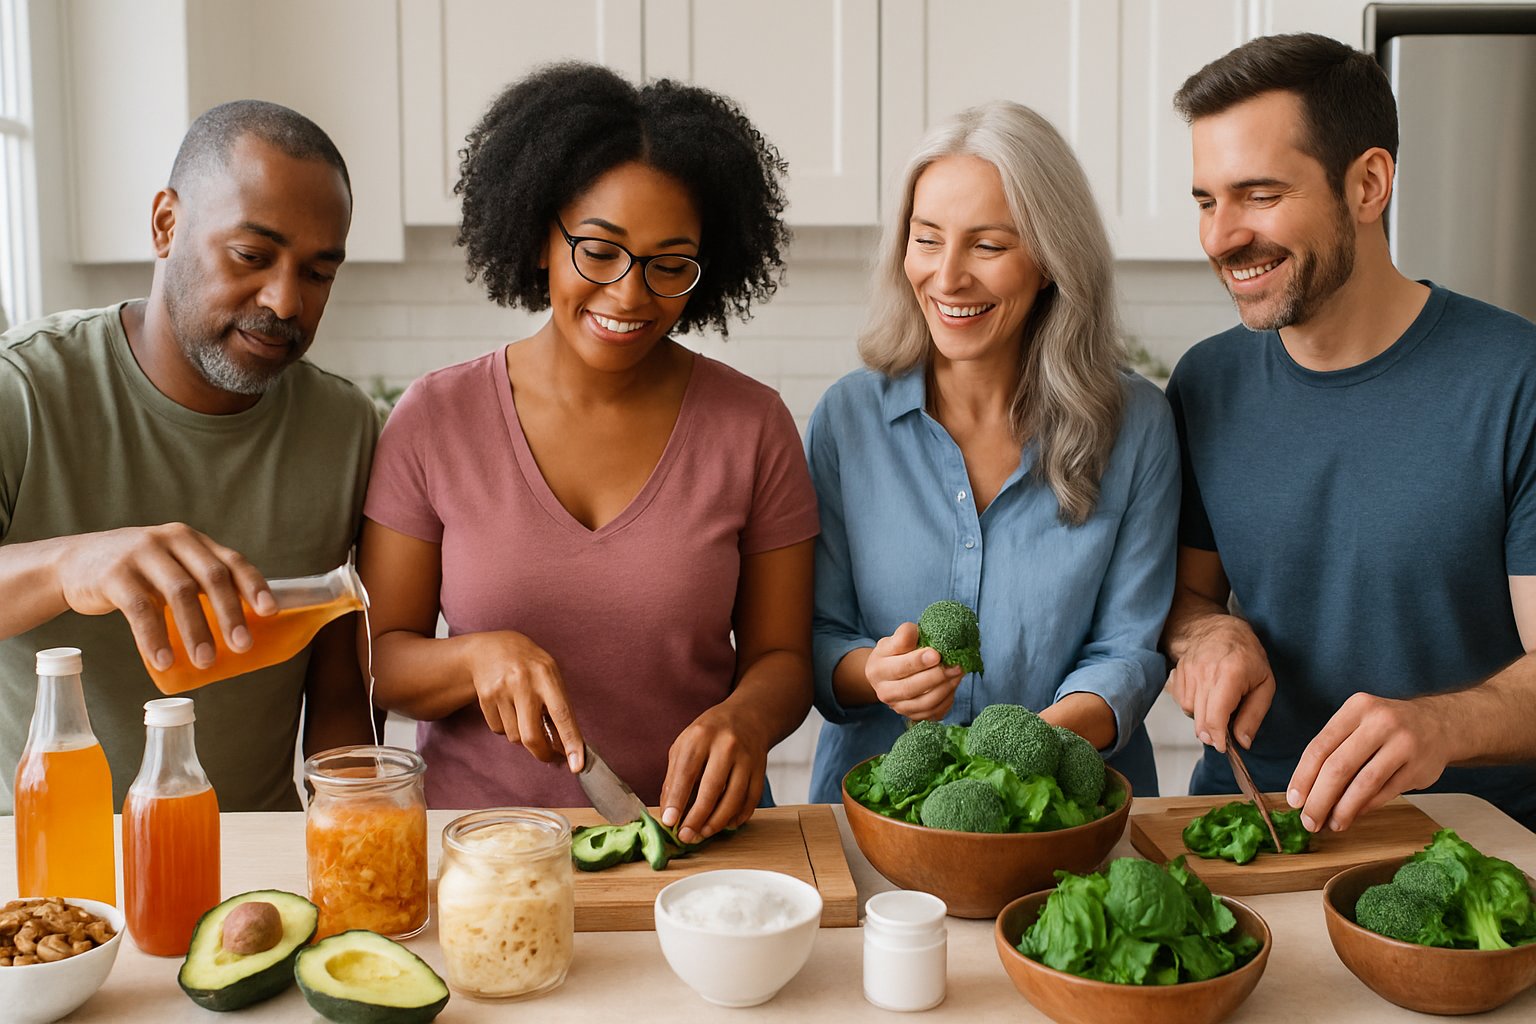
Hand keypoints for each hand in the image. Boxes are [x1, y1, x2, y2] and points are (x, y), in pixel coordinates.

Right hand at [54, 524, 272, 672]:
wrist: (73, 563)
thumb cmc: (136, 573)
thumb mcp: (170, 566)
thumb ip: (198, 583)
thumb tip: (241, 626)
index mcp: (192, 541)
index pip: (231, 560)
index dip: (254, 586)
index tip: (270, 612)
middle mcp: (170, 541)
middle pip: (211, 577)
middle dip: (230, 613)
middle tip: (242, 646)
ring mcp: (141, 554)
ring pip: (179, 593)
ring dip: (196, 631)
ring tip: (206, 662)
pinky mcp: (113, 574)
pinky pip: (140, 609)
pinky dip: (154, 638)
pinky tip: (164, 661)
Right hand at [464, 631, 583, 770]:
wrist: (491, 649)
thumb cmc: (529, 665)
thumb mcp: (549, 675)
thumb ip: (558, 705)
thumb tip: (565, 744)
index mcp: (546, 675)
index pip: (562, 714)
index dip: (571, 742)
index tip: (578, 765)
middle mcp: (523, 683)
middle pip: (531, 735)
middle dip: (542, 753)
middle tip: (549, 756)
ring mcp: (502, 690)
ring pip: (514, 736)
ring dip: (522, 735)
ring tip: (523, 713)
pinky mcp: (486, 697)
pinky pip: (498, 729)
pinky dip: (505, 727)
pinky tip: (507, 708)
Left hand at [659, 702, 769, 844]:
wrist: (748, 717)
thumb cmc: (709, 734)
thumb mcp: (685, 744)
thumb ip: (674, 776)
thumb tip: (668, 810)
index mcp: (700, 736)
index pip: (687, 772)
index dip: (677, 800)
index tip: (669, 821)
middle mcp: (726, 745)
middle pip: (712, 788)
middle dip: (697, 817)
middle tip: (686, 836)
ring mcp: (747, 758)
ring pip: (734, 798)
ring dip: (717, 822)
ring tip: (703, 833)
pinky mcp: (761, 770)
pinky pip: (751, 800)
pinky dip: (738, 817)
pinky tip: (725, 824)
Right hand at [864, 622, 964, 719]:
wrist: (889, 675)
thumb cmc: (894, 654)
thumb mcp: (893, 640)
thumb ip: (903, 635)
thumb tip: (915, 632)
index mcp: (877, 670)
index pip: (900, 667)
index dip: (919, 661)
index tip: (936, 654)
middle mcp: (884, 692)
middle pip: (911, 688)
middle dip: (936, 676)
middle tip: (955, 665)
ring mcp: (899, 707)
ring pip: (925, 703)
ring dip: (945, 688)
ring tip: (957, 673)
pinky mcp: (913, 716)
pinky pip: (933, 713)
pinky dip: (947, 700)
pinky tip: (952, 685)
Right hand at [1166, 615, 1274, 752]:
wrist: (1218, 629)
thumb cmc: (1247, 656)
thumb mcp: (1264, 685)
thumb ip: (1253, 716)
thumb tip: (1242, 743)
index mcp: (1231, 674)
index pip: (1216, 717)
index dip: (1219, 739)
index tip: (1225, 747)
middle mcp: (1205, 673)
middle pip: (1201, 719)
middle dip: (1212, 734)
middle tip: (1225, 735)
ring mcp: (1188, 672)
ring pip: (1190, 711)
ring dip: (1203, 717)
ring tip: (1219, 706)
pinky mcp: (1177, 673)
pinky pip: (1183, 702)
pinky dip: (1194, 706)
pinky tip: (1206, 696)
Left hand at [1287, 692, 1452, 832]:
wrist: (1439, 723)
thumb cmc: (1385, 727)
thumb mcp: (1358, 722)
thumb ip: (1334, 749)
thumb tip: (1305, 791)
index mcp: (1356, 708)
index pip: (1320, 746)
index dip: (1303, 777)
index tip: (1294, 800)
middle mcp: (1380, 722)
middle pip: (1339, 767)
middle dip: (1319, 799)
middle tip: (1309, 821)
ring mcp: (1403, 744)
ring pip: (1364, 784)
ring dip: (1344, 809)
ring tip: (1331, 824)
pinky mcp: (1419, 767)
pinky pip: (1385, 793)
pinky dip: (1365, 807)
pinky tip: (1353, 815)